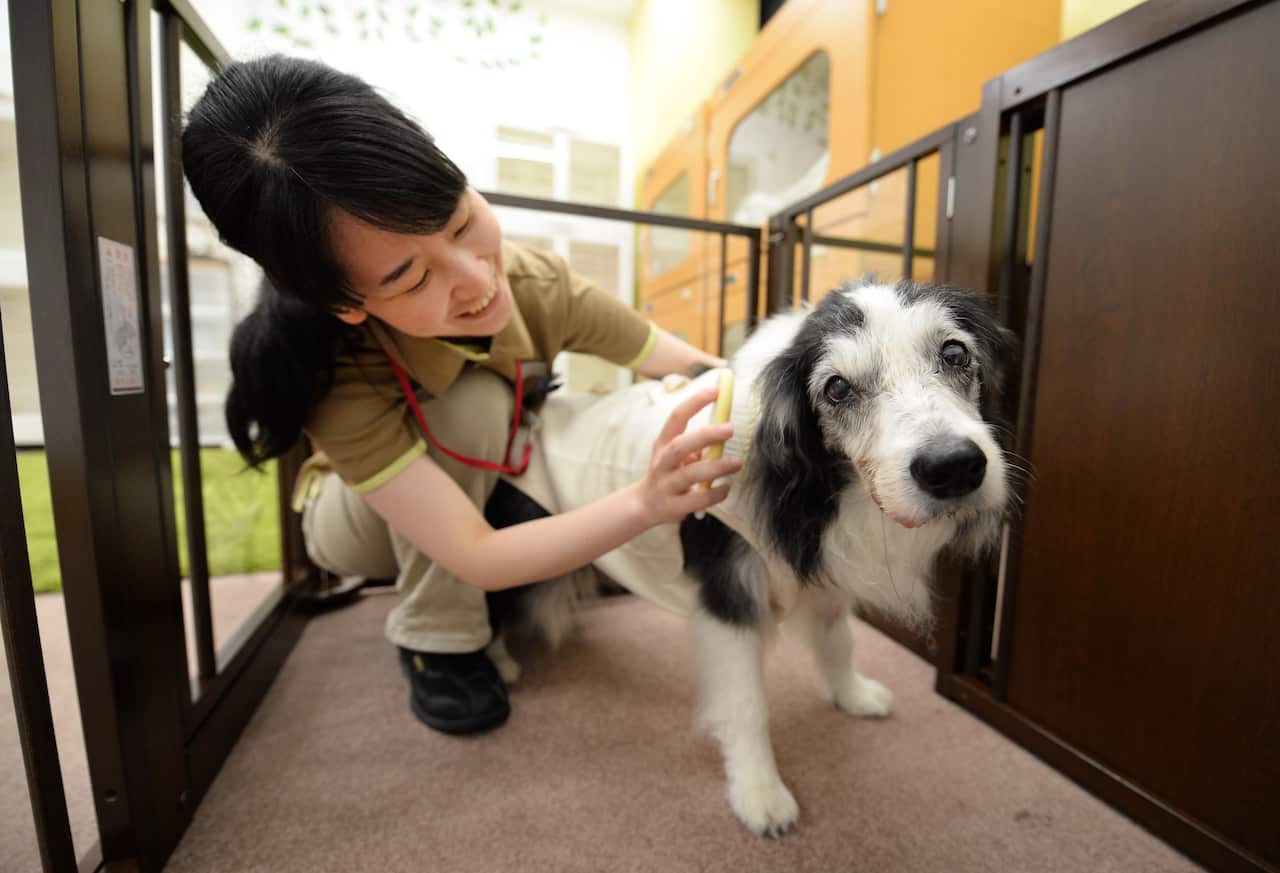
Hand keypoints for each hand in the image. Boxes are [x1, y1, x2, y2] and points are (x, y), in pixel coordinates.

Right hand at [634, 386, 740, 525]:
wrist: (645, 505)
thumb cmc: (668, 474)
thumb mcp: (677, 456)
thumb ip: (698, 445)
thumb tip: (725, 432)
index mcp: (663, 444)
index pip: (677, 417)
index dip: (695, 402)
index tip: (716, 390)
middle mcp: (662, 462)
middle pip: (681, 445)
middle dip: (705, 436)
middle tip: (729, 428)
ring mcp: (666, 485)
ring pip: (690, 474)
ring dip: (716, 467)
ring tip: (736, 463)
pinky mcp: (673, 507)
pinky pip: (697, 499)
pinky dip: (715, 493)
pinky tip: (726, 488)